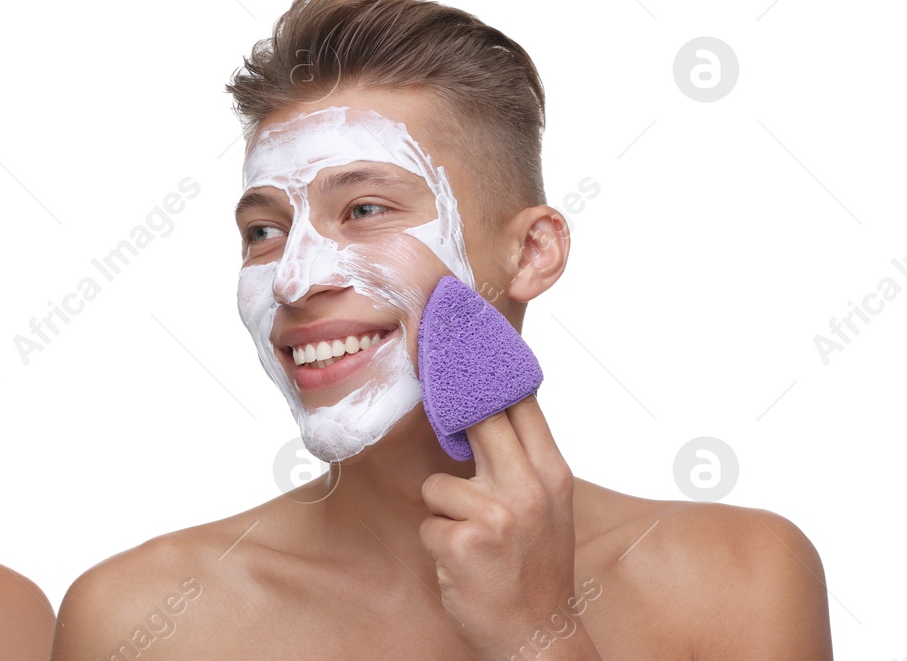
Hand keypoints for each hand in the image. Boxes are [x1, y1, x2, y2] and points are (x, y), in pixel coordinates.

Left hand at [418, 397, 599, 658]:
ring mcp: (497, 514)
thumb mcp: (548, 505)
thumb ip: (522, 459)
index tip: (461, 349)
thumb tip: (484, 408)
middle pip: (475, 419)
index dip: (487, 372)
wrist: (539, 635)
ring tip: (472, 540)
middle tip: (437, 405)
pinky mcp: (463, 542)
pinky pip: (429, 522)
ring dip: (443, 512)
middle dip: (450, 414)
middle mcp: (528, 487)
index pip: (519, 402)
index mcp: (552, 473)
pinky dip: (438, 543)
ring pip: (438, 483)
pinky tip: (463, 564)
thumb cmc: (536, 568)